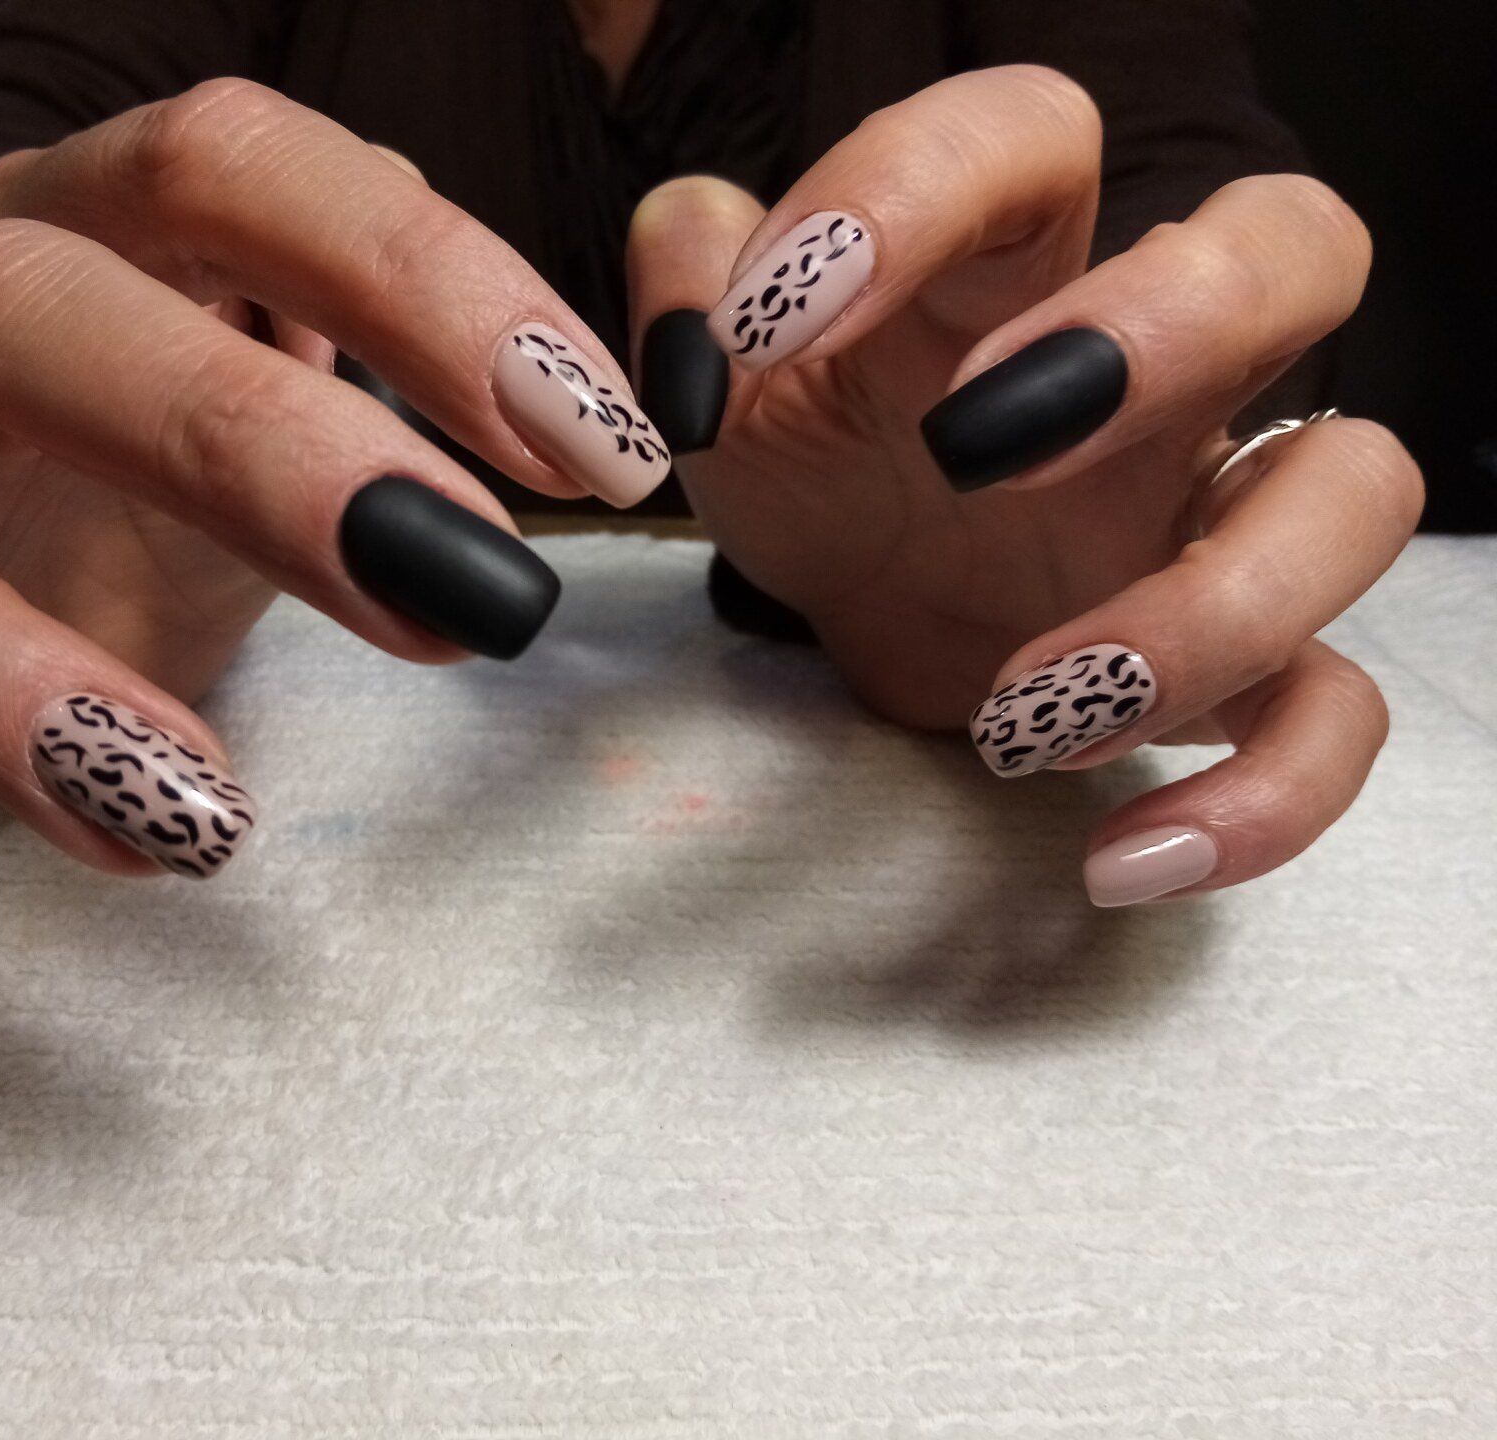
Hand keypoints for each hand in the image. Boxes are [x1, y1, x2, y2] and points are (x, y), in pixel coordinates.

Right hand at [0, 79, 672, 955]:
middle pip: (24, 315)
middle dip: (244, 447)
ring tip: (194, 818)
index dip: (416, 278)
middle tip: (457, 597)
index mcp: (103, 230)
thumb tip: (627, 429)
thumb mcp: (333, 390)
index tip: (596, 441)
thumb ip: (449, 382)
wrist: (42, 534)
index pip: (225, 168)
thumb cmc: (205, 459)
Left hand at [627, 66, 1420, 906]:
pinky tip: (1118, 856)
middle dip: (1159, 330)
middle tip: (974, 450)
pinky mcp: (1236, 662)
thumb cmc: (816, 462)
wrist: (854, 599)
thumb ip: (699, 292)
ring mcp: (1207, 513)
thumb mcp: (733, 385)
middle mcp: (1151, 369)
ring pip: (1354, 491)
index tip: (771, 317)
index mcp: (1013, 262)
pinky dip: (1264, 798)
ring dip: (1211, 609)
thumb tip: (694, 245)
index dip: (911, 191)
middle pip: (1293, 249)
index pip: (1033, 132)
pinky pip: (1338, 711)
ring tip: (1023, 714)